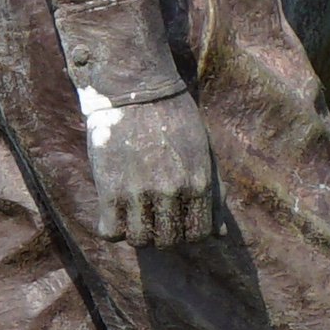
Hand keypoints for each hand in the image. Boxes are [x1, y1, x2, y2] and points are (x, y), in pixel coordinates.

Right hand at [85, 87, 220, 250]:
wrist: (134, 88)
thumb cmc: (173, 116)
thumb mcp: (203, 152)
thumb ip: (214, 193)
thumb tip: (219, 235)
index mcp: (198, 183)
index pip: (198, 234)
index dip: (188, 231)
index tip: (177, 218)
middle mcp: (170, 192)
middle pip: (168, 241)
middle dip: (163, 234)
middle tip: (153, 216)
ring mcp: (138, 193)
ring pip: (139, 239)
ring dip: (137, 232)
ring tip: (133, 215)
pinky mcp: (109, 189)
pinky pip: (110, 231)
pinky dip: (112, 229)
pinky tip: (114, 213)